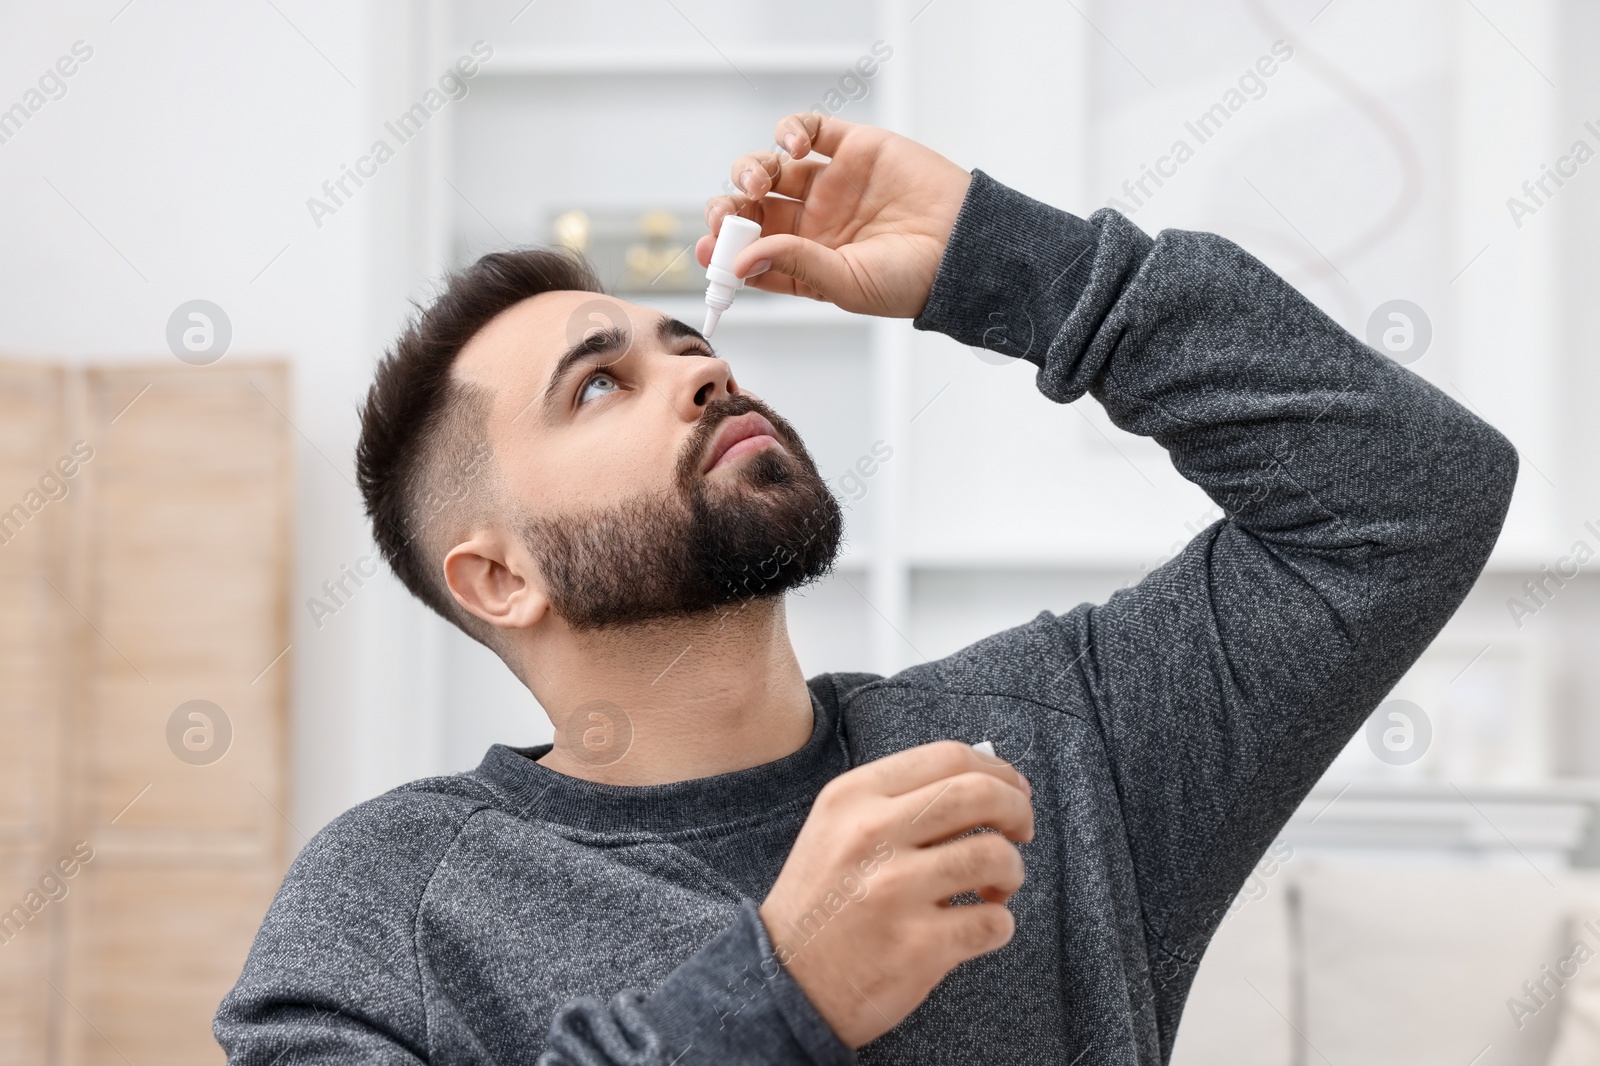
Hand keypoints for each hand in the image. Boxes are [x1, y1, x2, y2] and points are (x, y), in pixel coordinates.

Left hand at [696, 113, 972, 318]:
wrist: (965, 246)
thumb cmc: (912, 279)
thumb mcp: (846, 283)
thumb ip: (794, 266)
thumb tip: (739, 259)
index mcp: (805, 261)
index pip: (749, 253)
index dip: (722, 249)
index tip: (707, 248)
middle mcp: (812, 222)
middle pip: (751, 209)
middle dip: (730, 208)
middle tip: (729, 213)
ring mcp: (830, 183)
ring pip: (769, 168)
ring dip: (750, 170)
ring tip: (759, 182)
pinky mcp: (852, 147)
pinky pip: (808, 129)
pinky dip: (789, 131)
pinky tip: (794, 146)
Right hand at [757, 741, 1032, 1047]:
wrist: (783, 984)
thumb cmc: (823, 902)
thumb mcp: (838, 829)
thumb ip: (898, 801)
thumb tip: (988, 782)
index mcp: (853, 797)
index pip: (947, 757)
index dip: (997, 770)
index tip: (1013, 790)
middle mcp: (872, 835)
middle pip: (980, 795)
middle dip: (1018, 811)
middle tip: (1021, 831)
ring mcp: (894, 891)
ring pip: (995, 855)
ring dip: (1012, 872)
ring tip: (995, 889)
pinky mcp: (917, 946)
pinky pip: (994, 922)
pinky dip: (1000, 924)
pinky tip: (978, 928)